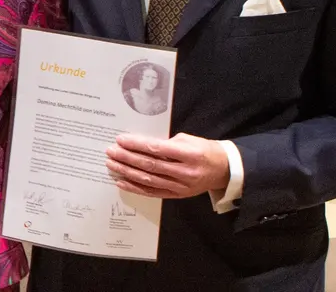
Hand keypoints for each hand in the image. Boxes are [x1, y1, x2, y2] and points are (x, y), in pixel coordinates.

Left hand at [107, 133, 229, 199]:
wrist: (224, 170)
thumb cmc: (204, 150)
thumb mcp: (190, 140)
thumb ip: (167, 143)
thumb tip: (141, 145)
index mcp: (190, 154)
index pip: (157, 149)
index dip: (137, 145)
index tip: (121, 139)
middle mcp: (185, 172)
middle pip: (150, 165)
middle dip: (127, 158)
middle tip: (111, 151)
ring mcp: (181, 186)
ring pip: (149, 180)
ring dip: (127, 172)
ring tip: (112, 165)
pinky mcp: (177, 195)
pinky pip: (152, 192)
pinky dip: (135, 188)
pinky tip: (122, 182)